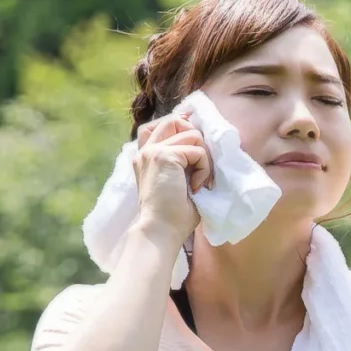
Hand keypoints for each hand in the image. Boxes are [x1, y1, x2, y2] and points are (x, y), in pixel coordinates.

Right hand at [131, 109, 211, 238]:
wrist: (161, 230)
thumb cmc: (174, 215)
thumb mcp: (180, 182)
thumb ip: (186, 162)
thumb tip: (205, 145)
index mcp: (147, 156)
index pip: (162, 126)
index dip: (183, 130)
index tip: (198, 154)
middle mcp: (146, 150)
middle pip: (175, 120)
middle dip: (196, 140)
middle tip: (201, 167)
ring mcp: (153, 151)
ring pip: (191, 134)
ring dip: (204, 158)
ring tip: (199, 181)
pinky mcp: (164, 155)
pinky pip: (198, 150)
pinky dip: (205, 169)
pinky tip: (196, 187)